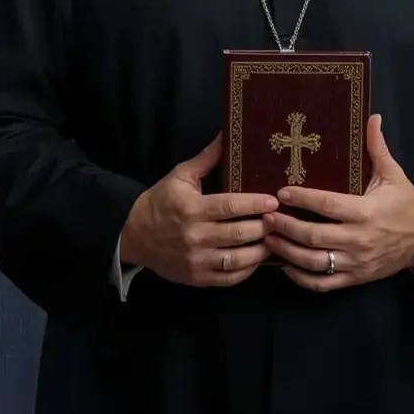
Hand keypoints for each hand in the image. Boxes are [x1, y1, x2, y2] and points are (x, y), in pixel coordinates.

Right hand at [117, 133, 278, 287]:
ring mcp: (196, 260)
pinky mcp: (197, 278)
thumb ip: (206, 159)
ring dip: (260, 250)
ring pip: (237, 259)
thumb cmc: (160, 202)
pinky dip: (247, 270)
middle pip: (238, 233)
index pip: (229, 206)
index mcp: (191, 209)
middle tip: (279, 219)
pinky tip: (257, 258)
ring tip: (274, 239)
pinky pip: (229, 278)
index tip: (273, 200)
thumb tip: (227, 136)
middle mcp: (195, 236)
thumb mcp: (180, 176)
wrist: (133, 235)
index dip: (254, 203)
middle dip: (263, 226)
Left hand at [264, 114, 413, 292]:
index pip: (328, 205)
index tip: (282, 191)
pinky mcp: (355, 278)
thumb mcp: (394, 175)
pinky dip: (302, 278)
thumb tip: (372, 117)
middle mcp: (359, 239)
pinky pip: (324, 283)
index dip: (303, 198)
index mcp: (366, 212)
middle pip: (315, 236)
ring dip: (288, 251)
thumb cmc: (406, 205)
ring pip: (315, 262)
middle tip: (267, 217)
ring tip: (269, 239)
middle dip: (287, 226)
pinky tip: (287, 266)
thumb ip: (377, 148)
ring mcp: (356, 262)